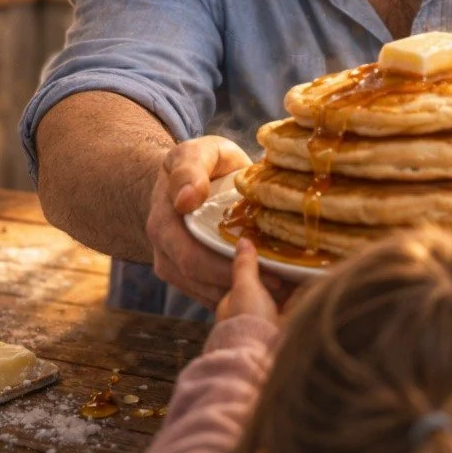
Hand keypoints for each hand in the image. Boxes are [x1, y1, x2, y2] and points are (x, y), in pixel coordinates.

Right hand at [146, 136, 282, 308]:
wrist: (189, 180)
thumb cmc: (201, 163)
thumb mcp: (196, 153)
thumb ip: (189, 169)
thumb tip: (187, 199)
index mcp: (163, 224)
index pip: (193, 258)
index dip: (228, 269)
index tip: (268, 268)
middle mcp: (164, 253)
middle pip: (203, 283)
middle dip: (245, 287)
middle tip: (287, 287)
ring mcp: (176, 269)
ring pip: (210, 295)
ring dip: (247, 298)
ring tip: (288, 293)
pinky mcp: (191, 279)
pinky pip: (214, 296)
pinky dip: (243, 299)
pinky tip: (275, 293)